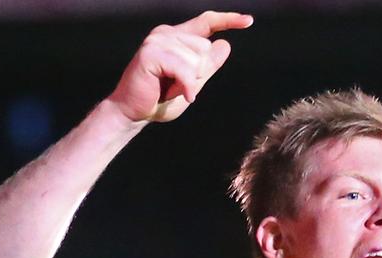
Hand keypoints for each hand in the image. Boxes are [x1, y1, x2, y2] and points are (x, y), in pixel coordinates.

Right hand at [108, 10, 252, 123]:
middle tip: (179, 86)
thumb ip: (207, 66)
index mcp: (177, 37)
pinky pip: (184, 69)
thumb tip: (224, 45)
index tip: (248, 21)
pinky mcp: (150, 53)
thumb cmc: (160, 100)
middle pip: (205, 47)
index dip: (228, 20)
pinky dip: (187, 86)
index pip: (206, 22)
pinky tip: (185, 96)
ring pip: (196, 59)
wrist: (132, 112)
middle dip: (200, 73)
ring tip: (172, 89)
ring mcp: (157, 41)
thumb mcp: (192, 83)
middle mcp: (166, 33)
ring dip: (190, 81)